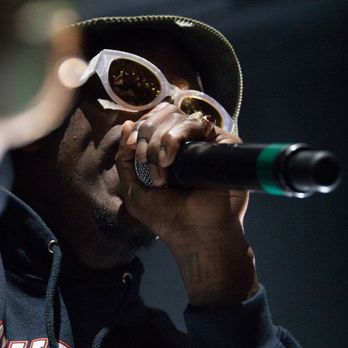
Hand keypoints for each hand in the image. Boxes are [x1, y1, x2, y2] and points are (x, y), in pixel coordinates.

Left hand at [115, 103, 257, 306]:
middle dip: (147, 134)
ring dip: (158, 140)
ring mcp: (206, 142)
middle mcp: (189, 143)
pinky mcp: (222, 143)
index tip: (132, 147)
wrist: (195, 233)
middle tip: (144, 160)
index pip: (154, 121)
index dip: (140, 128)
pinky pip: (195, 123)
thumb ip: (125, 159)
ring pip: (177, 117)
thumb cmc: (167, 217)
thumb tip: (128, 124)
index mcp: (170, 151)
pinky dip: (174, 138)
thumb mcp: (133, 189)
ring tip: (159, 167)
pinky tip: (169, 161)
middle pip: (163, 114)